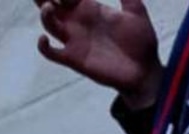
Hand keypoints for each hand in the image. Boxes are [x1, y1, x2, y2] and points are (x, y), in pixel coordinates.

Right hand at [35, 0, 161, 105]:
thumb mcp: (136, 12)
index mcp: (90, 8)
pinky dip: (42, 46)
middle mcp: (78, 22)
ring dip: (44, 14)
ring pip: (49, 23)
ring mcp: (74, 40)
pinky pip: (51, 53)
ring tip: (49, 6)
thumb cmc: (141, 43)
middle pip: (51, 3)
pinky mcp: (74, 59)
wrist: (145, 72)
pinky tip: (44, 38)